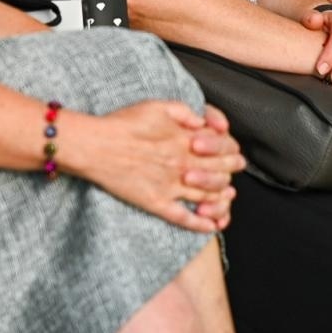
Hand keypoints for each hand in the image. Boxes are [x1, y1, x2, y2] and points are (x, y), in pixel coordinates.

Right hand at [76, 100, 242, 233]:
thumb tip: (203, 123)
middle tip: (234, 175)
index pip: (221, 150)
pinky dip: (201, 224)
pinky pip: (184, 218)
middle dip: (231, 174)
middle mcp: (183, 164)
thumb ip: (185, 112)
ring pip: (207, 197)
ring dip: (221, 200)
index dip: (231, 152)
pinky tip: (211, 227)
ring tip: (226, 200)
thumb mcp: (157, 105)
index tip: (235, 155)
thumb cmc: (123, 123)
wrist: (96, 146)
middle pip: (219, 173)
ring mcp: (171, 186)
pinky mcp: (157, 203)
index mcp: (185, 141)